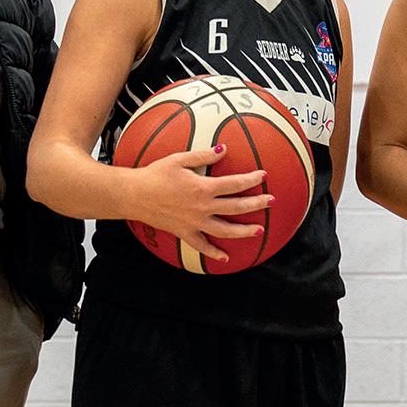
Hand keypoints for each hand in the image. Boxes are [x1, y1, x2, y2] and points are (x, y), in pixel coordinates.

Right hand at [124, 146, 267, 249]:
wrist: (135, 195)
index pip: (234, 184)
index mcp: (203, 188)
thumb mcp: (180, 159)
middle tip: (272, 202)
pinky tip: (225, 258)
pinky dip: (214, 253)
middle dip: (256, 205)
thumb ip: (204, 156)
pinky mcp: (184, 233)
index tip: (264, 176)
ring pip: (224, 231)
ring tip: (259, 231)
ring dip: (243, 231)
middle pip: (236, 208)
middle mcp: (202, 208)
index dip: (252, 180)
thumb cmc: (156, 174)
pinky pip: (201, 246)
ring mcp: (194, 223)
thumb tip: (224, 149)